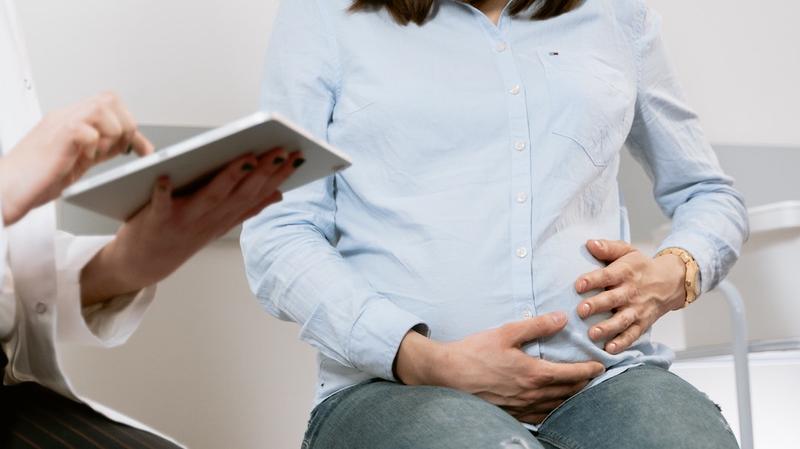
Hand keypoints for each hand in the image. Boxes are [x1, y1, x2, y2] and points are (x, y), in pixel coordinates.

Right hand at [0, 92, 151, 225]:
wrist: (5, 190)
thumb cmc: (35, 179)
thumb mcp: (77, 160)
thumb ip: (99, 148)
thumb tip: (126, 145)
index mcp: (72, 121)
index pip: (111, 107)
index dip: (132, 125)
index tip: (144, 150)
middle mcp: (66, 117)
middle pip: (110, 99)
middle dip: (125, 126)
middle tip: (119, 150)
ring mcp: (60, 124)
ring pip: (102, 109)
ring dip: (112, 134)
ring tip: (99, 154)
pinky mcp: (57, 137)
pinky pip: (88, 130)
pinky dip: (94, 145)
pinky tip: (84, 158)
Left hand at [80, 148, 303, 305]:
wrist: (141, 265)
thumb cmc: (180, 237)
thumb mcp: (218, 225)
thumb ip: (246, 209)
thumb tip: (279, 194)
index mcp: (225, 219)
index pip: (258, 194)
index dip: (279, 177)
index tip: (297, 157)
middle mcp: (209, 220)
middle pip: (241, 193)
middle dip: (263, 172)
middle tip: (281, 150)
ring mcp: (184, 221)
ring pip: (212, 197)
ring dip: (230, 178)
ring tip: (247, 157)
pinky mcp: (156, 221)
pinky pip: (159, 205)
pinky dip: (162, 192)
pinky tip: (165, 175)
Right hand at [395, 312, 604, 424]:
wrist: (448, 375)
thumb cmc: (475, 352)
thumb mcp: (506, 333)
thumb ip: (536, 326)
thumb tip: (561, 318)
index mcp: (533, 373)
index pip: (572, 375)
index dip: (589, 370)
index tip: (600, 366)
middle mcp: (531, 394)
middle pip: (568, 392)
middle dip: (584, 384)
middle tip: (594, 376)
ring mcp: (521, 407)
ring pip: (556, 406)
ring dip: (571, 398)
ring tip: (579, 389)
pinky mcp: (511, 413)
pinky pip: (540, 415)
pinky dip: (552, 409)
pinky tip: (552, 404)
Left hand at [575, 239, 685, 353]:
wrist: (670, 281)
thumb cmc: (640, 266)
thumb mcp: (627, 251)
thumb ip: (608, 248)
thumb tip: (589, 244)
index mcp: (625, 272)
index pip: (607, 276)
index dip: (593, 280)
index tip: (578, 285)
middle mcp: (631, 292)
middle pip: (612, 299)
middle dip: (597, 305)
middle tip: (581, 310)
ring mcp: (637, 309)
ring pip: (622, 320)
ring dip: (607, 327)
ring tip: (592, 334)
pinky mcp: (642, 323)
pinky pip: (632, 335)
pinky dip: (622, 343)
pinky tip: (609, 349)